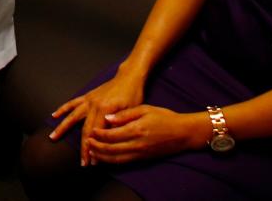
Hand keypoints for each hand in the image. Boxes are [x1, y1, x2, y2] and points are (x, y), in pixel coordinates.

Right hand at [48, 70, 144, 164]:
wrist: (129, 77)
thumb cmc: (133, 94)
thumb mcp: (132, 111)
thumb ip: (119, 123)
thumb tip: (108, 136)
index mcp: (106, 110)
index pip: (98, 134)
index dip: (95, 149)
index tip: (93, 162)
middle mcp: (94, 105)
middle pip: (85, 129)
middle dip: (83, 147)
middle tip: (82, 162)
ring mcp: (89, 100)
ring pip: (73, 116)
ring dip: (62, 127)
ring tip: (53, 137)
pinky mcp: (88, 96)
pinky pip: (73, 103)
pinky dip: (63, 109)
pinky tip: (54, 115)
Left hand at [84, 105, 202, 165]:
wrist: (183, 133)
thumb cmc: (165, 117)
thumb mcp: (144, 109)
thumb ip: (125, 115)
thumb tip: (108, 118)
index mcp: (136, 130)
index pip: (111, 135)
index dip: (99, 134)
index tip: (91, 131)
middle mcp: (137, 144)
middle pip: (111, 149)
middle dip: (97, 147)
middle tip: (87, 143)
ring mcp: (140, 153)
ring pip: (117, 159)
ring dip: (102, 157)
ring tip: (92, 152)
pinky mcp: (143, 158)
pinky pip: (125, 162)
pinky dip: (113, 161)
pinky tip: (106, 158)